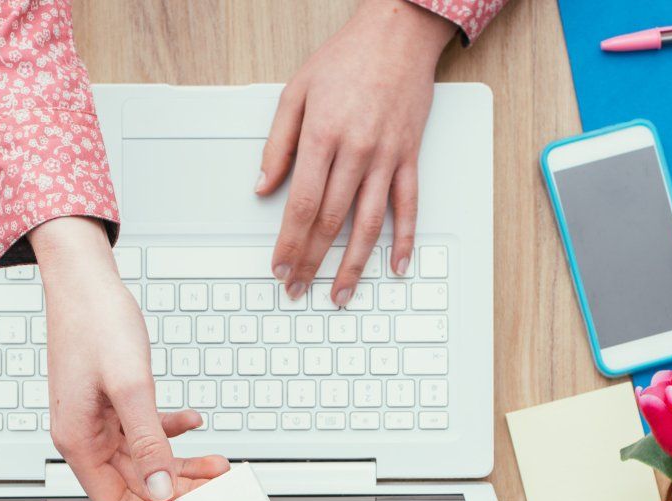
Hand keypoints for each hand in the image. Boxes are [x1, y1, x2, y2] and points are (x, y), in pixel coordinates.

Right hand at [30, 217, 228, 500]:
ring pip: (145, 459)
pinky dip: (170, 429)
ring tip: (216, 461)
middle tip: (217, 487)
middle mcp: (85, 437)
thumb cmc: (95, 322)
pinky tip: (193, 422)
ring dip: (180, 462)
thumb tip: (160, 487)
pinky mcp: (111, 404)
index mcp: (78, 441)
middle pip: (135, 483)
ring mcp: (98, 421)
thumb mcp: (130, 386)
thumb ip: (147, 441)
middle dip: (178, 487)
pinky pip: (143, 430)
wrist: (84, 279)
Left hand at [258, 0, 456, 305]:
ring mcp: (387, 157)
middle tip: (298, 289)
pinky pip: (409, 206)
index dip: (289, 243)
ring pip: (368, 225)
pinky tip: (395, 266)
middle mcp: (357, 151)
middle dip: (311, 262)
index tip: (279, 267)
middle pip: (330, 222)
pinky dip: (404, 240)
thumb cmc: (346, 59)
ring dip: (352, 266)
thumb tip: (262, 187)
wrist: (398, 34)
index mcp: (323, 136)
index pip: (301, 205)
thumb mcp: (295, 92)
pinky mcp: (409, 157)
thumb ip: (277, 144)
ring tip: (339, 294)